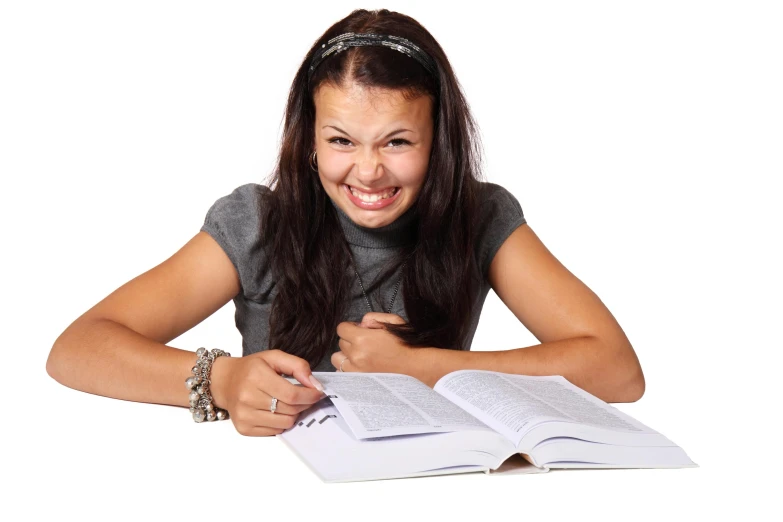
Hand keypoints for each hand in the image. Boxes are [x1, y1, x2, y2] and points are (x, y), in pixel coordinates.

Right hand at [210, 350, 325, 436]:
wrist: (224, 382)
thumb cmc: (251, 368)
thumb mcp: (274, 357)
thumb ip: (297, 366)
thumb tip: (315, 384)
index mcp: (256, 376)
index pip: (292, 394)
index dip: (310, 395)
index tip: (318, 392)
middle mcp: (247, 397)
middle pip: (290, 409)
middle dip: (305, 404)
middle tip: (307, 397)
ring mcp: (244, 415)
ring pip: (285, 422)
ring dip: (295, 414)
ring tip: (291, 403)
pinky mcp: (244, 428)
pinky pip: (275, 431)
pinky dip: (282, 422)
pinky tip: (278, 411)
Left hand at [330, 312, 414, 373]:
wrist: (418, 367)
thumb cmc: (408, 345)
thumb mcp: (394, 321)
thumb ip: (373, 317)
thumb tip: (361, 323)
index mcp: (363, 339)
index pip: (341, 329)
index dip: (350, 327)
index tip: (358, 330)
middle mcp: (356, 356)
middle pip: (340, 343)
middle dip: (350, 340)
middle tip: (365, 343)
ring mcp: (356, 371)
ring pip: (337, 359)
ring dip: (346, 356)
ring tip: (360, 356)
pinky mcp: (359, 382)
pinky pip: (342, 374)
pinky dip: (348, 369)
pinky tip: (361, 367)